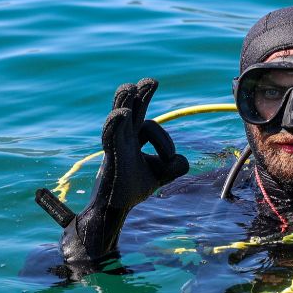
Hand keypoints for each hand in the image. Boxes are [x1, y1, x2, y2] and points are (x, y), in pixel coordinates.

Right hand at [60, 79, 187, 265]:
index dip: (164, 141)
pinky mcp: (109, 157)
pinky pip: (110, 136)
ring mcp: (114, 146)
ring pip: (117, 118)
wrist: (114, 210)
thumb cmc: (132, 189)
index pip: (150, 126)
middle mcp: (123, 137)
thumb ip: (175, 167)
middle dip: (140, 95)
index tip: (170, 159)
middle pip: (130, 109)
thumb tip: (183, 159)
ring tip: (129, 88)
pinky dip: (115, 124)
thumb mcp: (160, 176)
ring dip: (124, 102)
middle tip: (151, 82)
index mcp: (133, 138)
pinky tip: (120, 114)